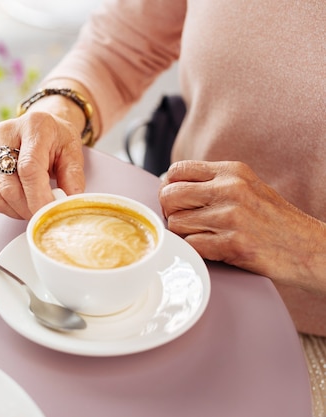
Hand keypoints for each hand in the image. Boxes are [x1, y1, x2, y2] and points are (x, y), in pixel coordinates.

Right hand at [0, 111, 85, 218]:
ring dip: (17, 210)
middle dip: (29, 208)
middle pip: (9, 187)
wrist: (39, 127)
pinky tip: (21, 197)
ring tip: (34, 202)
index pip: (29, 168)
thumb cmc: (55, 138)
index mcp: (33, 127)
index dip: (38, 197)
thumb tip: (66, 204)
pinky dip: (7, 206)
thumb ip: (73, 177)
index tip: (48, 213)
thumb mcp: (73, 152)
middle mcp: (4, 134)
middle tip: (45, 212)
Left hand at [158, 160, 325, 291]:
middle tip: (185, 223)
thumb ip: (213, 183)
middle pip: (169, 196)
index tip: (177, 201)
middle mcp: (231, 189)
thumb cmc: (274, 222)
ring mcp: (232, 216)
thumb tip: (169, 186)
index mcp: (232, 172)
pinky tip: (212, 250)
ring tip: (206, 237)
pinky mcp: (233, 243)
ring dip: (184, 235)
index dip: (168, 188)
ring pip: (176, 223)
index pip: (177, 171)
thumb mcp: (247, 188)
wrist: (311, 249)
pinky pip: (191, 245)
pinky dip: (195, 251)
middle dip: (170, 212)